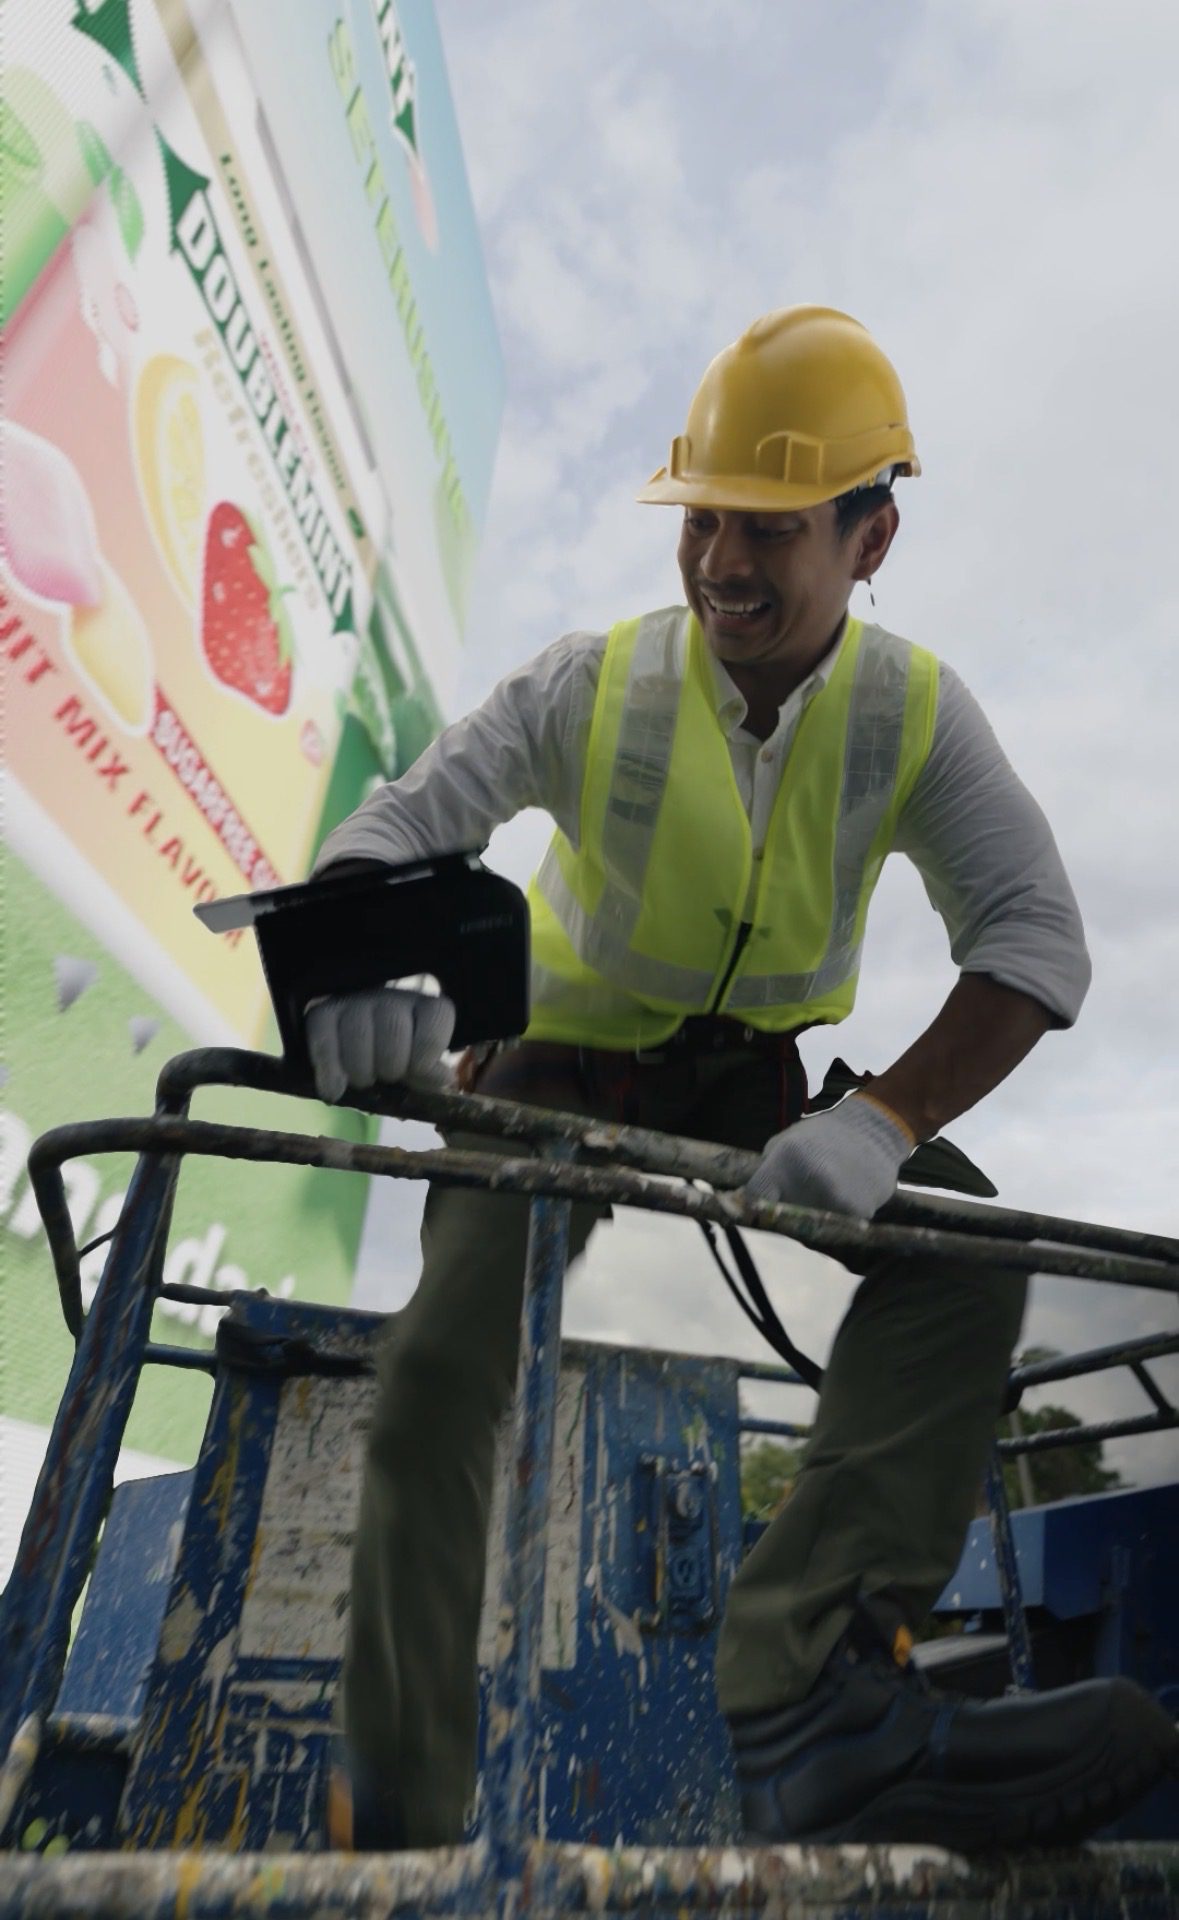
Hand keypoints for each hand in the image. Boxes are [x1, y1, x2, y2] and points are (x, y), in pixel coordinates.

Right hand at [305, 987, 455, 1102]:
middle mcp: (391, 998)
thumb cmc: (395, 1063)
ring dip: (360, 1071)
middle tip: (385, 1078)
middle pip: (393, 1028)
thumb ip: (431, 1075)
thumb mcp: (418, 1070)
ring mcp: (354, 1001)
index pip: (436, 1017)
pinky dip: (329, 1071)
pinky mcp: (321, 1012)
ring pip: (358, 1033)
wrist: (354, 1053)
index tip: (417, 1072)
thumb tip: (443, 1078)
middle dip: (390, 1066)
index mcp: (424, 1007)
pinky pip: (323, 1040)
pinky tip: (333, 1092)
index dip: (427, 1053)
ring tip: (363, 1082)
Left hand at [745, 1094, 914, 1218]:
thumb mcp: (787, 1141)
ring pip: (812, 1228)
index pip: (755, 1196)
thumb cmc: (823, 1135)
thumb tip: (749, 1200)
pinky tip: (846, 1195)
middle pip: (784, 1220)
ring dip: (813, 1219)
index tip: (750, 1212)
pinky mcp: (858, 1212)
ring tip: (826, 1193)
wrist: (873, 1130)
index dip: (748, 1207)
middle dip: (785, 1216)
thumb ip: (770, 1170)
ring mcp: (835, 1199)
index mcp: (786, 1161)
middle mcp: (808, 1181)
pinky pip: (838, 1227)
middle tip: (797, 1201)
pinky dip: (839, 1217)